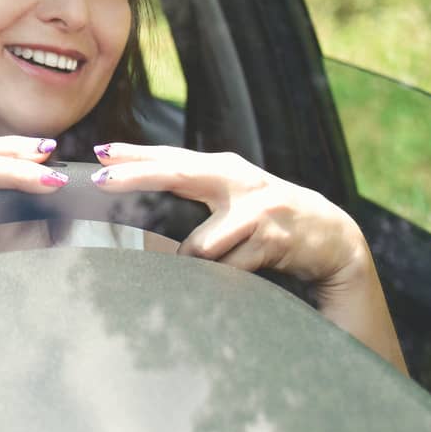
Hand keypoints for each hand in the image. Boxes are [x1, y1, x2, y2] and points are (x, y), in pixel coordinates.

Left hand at [90, 143, 367, 286]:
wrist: (330, 236)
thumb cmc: (265, 217)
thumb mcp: (231, 196)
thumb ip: (192, 191)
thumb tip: (137, 194)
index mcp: (223, 169)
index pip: (171, 157)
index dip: (134, 155)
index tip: (100, 153)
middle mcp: (238, 181)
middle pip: (178, 173)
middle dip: (137, 176)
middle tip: (102, 180)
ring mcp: (257, 209)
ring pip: (200, 244)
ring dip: (191, 263)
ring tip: (198, 270)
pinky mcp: (272, 239)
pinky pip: (229, 269)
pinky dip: (223, 278)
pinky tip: (234, 277)